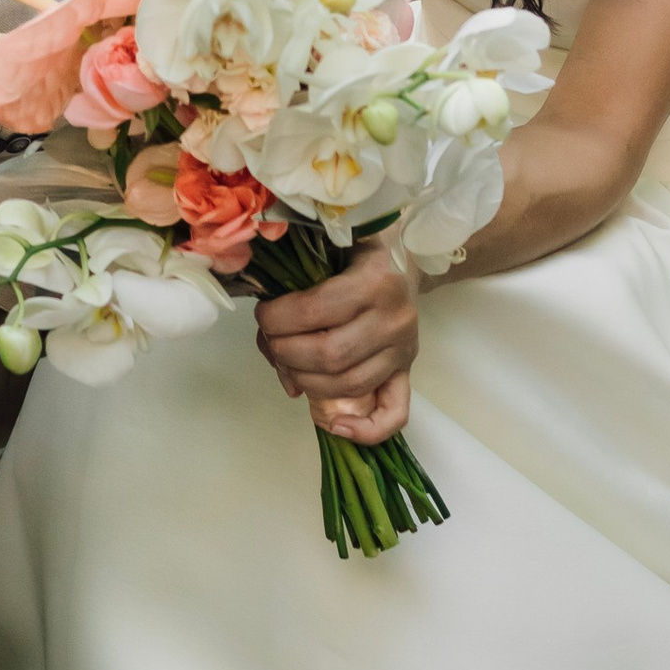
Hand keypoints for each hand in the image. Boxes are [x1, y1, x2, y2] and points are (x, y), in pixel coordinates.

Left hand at [254, 242, 419, 446]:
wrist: (407, 252)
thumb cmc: (359, 243)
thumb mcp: (330, 239)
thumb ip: (297, 269)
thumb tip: (267, 330)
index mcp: (374, 279)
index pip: (314, 312)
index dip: (277, 319)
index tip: (263, 313)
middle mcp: (393, 318)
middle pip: (328, 355)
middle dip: (285, 351)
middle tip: (270, 339)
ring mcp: (403, 348)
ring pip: (349, 384)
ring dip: (306, 381)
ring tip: (287, 365)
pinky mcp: (407, 369)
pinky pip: (394, 412)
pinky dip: (365, 430)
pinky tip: (333, 424)